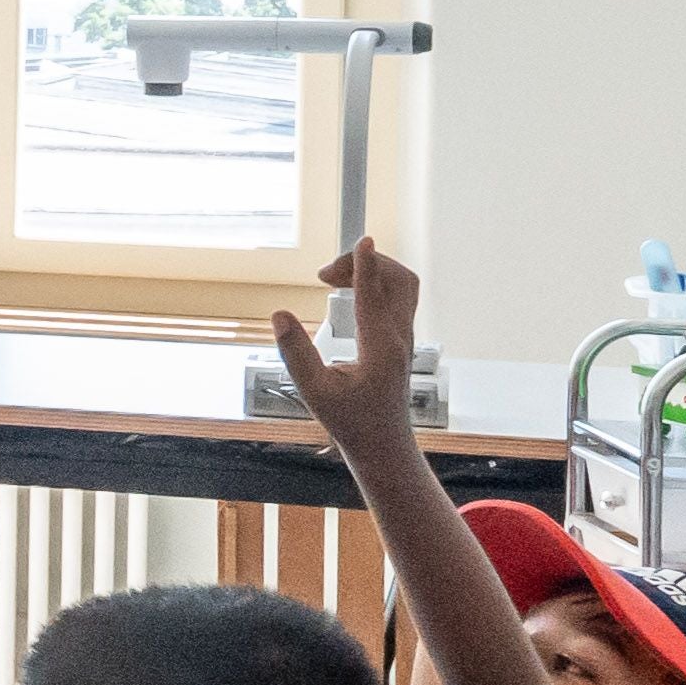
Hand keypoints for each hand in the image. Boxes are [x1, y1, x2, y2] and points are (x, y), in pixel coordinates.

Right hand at [266, 239, 428, 449]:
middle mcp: (399, 337)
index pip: (374, 294)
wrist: (383, 444)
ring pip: (403, 284)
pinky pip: (399, 295)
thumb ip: (295, 353)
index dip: (365, 265)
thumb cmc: (349, 422)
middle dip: (365, 263)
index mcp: (381, 348)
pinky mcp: (402, 339)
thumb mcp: (313, 392)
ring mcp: (405, 337)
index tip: (362, 240)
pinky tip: (352, 289)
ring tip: (335, 277)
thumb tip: (280, 315)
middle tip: (324, 274)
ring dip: (374, 269)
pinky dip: (378, 281)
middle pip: (398, 279)